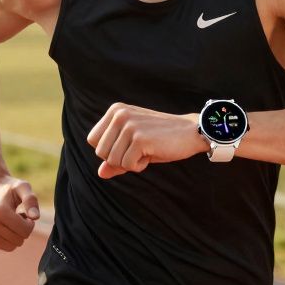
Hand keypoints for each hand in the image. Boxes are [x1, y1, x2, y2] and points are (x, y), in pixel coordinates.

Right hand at [0, 175, 39, 250]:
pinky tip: (4, 225)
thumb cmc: (9, 188)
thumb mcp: (23, 187)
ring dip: (15, 235)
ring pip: (11, 246)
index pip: (25, 231)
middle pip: (18, 240)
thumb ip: (31, 200)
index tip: (25, 213)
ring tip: (11, 220)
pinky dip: (8, 238)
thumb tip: (35, 217)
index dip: (30, 223)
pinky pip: (4, 246)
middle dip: (23, 230)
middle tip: (18, 216)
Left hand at [86, 103, 203, 178]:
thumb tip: (100, 173)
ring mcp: (129, 126)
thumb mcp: (135, 146)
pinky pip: (127, 165)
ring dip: (130, 163)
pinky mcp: (139, 139)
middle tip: (139, 150)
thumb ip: (116, 158)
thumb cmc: (162, 139)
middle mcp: (119, 115)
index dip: (109, 151)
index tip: (128, 146)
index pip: (93, 140)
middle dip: (119, 159)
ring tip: (147, 150)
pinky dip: (139, 166)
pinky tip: (152, 153)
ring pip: (112, 160)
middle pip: (101, 152)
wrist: (191, 132)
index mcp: (115, 111)